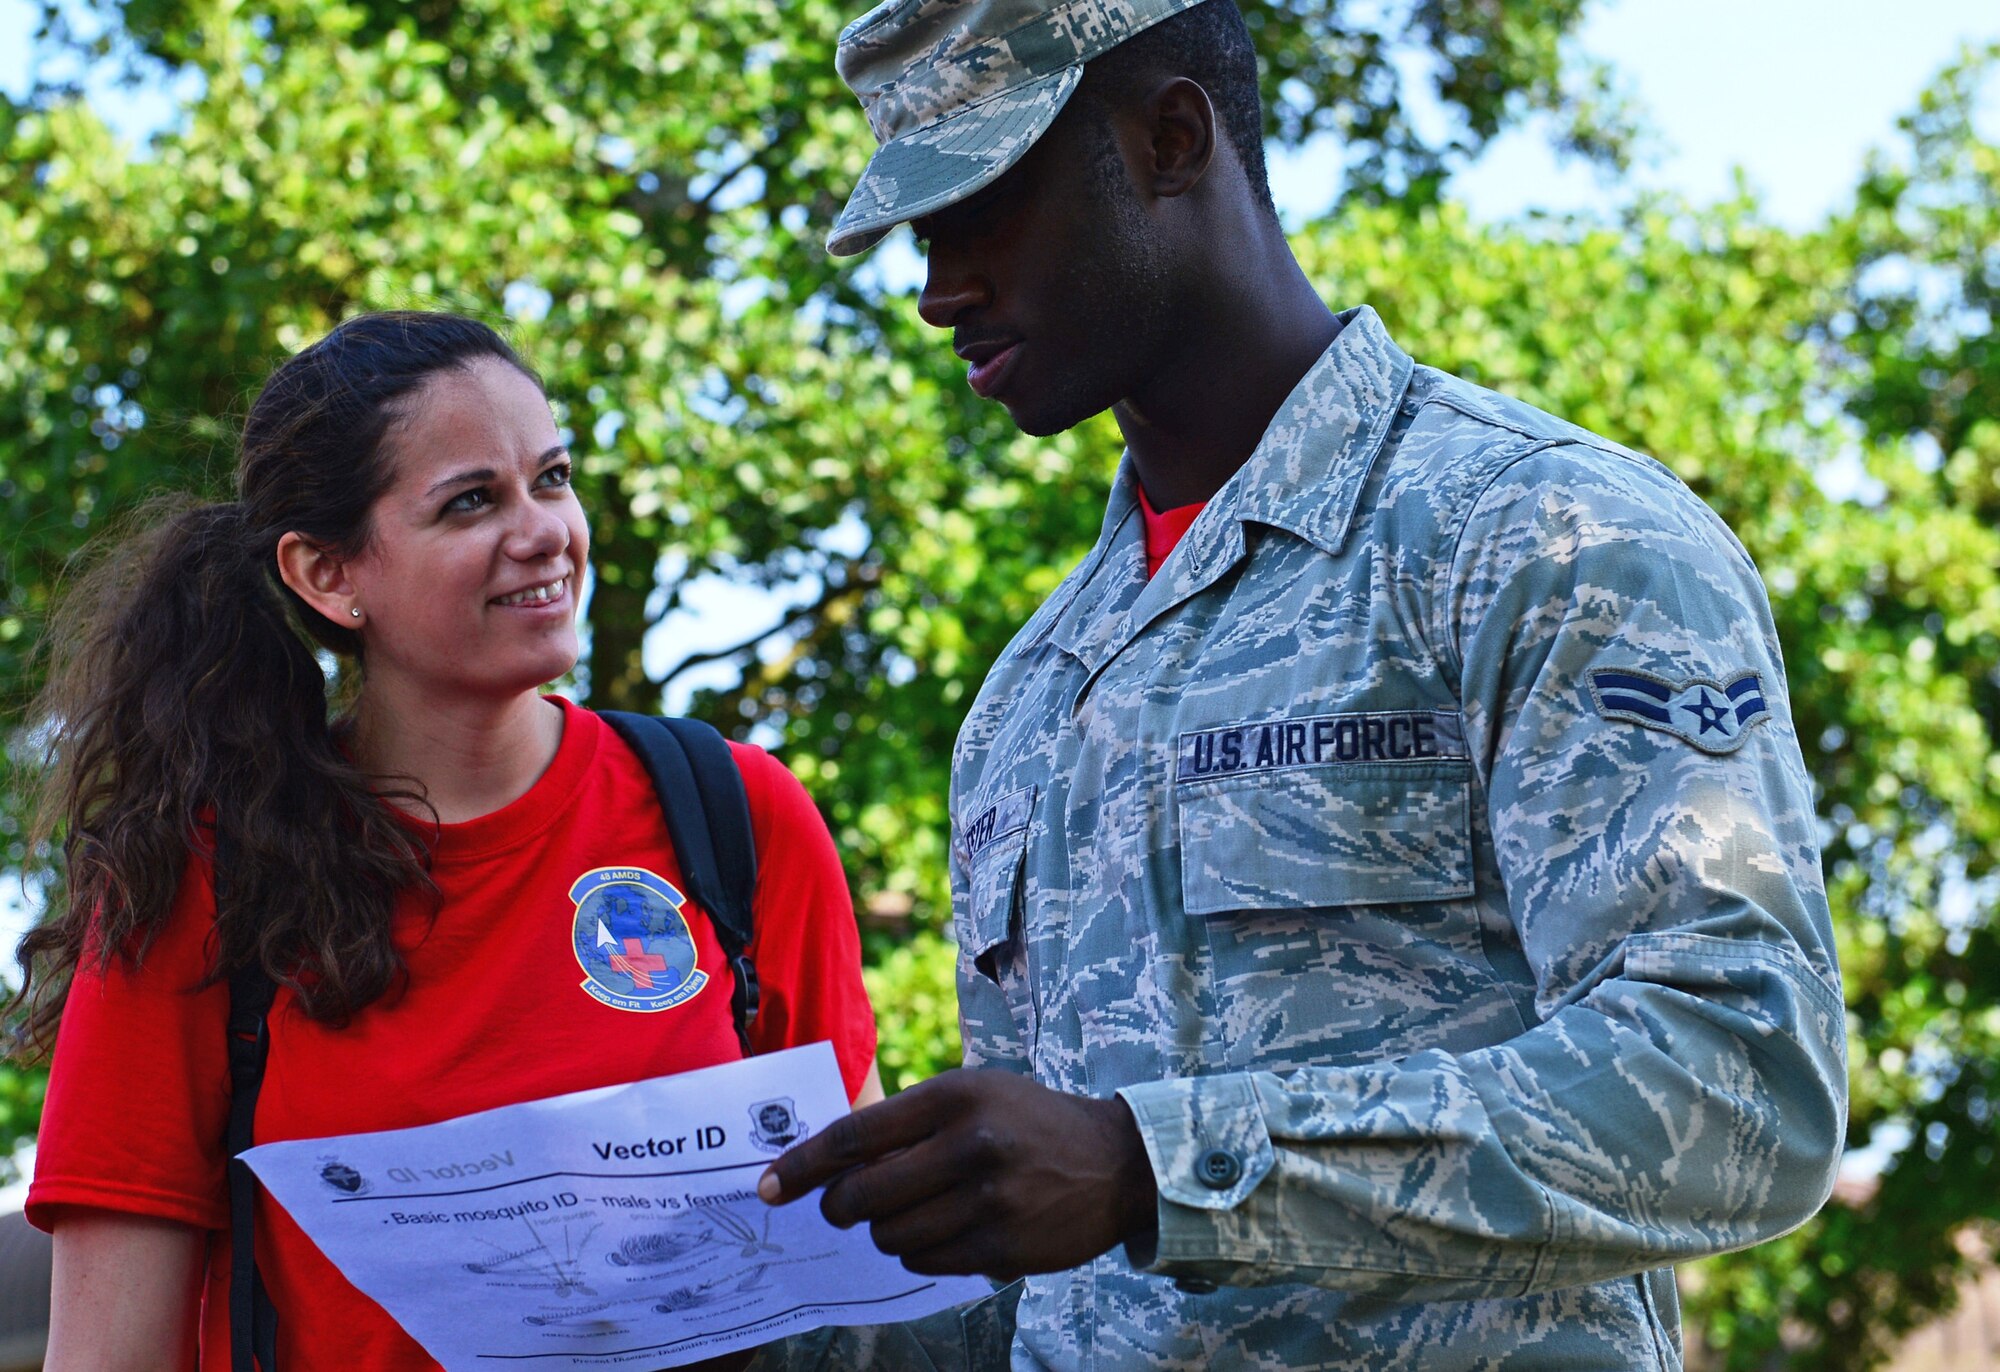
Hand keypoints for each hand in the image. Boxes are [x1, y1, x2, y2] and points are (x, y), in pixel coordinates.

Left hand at [756, 1068, 1158, 1281]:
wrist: (1118, 1162)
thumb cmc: (1029, 1122)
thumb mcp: (975, 1094)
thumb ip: (909, 1122)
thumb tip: (832, 1164)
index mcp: (955, 1096)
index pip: (855, 1136)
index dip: (802, 1166)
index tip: (770, 1186)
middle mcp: (970, 1145)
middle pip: (862, 1196)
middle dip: (839, 1208)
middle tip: (842, 1208)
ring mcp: (988, 1200)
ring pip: (889, 1236)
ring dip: (885, 1232)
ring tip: (911, 1213)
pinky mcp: (1002, 1245)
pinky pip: (925, 1262)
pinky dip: (919, 1252)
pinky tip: (944, 1231)